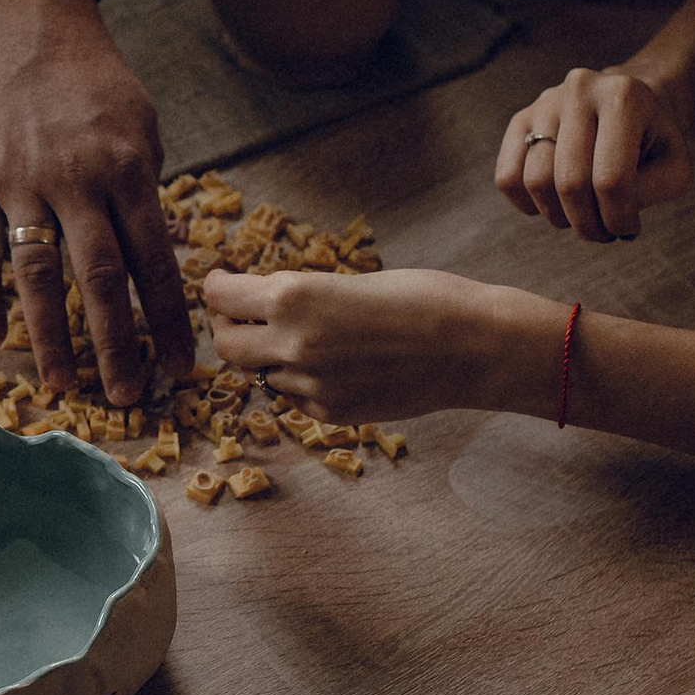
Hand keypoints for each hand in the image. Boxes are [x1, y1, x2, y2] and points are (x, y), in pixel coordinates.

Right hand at [0, 0, 191, 404]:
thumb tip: (157, 258)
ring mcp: (21, 181)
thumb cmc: (94, 82)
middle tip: (128, 396)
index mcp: (128, 168)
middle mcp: (77, 180)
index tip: (181, 367)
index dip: (168, 320)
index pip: (155, 261)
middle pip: (99, 279)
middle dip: (117, 345)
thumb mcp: (142, 125)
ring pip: (37, 274)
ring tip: (63, 385)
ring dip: (51, 337)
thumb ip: (146, 191)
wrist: (28, 26)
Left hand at [204, 267, 558, 425]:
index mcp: (292, 297)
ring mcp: (310, 385)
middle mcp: (292, 343)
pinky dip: (302, 383)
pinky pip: (294, 398)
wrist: (474, 347)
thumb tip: (261, 302)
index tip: (225, 285)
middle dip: (231, 329)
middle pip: (226, 345)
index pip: (220, 296)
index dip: (220, 289)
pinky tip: (338, 366)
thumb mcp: (346, 280)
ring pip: (261, 375)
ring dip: (270, 358)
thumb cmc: (422, 298)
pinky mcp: (331, 413)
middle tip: (247, 317)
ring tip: (313, 340)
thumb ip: (298, 296)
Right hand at [497, 66, 692, 241]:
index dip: (618, 218)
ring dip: (559, 217)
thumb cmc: (653, 140)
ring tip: (581, 218)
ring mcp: (544, 103)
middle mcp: (579, 91)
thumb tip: (608, 212)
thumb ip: (650, 191)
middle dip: (587, 223)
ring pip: (536, 181)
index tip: (628, 230)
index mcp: (623, 98)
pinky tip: (552, 204)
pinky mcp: (521, 120)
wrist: (628, 102)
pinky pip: (507, 176)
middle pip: (570, 181)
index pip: (611, 177)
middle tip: (602, 233)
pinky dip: (526, 204)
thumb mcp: (675, 166)